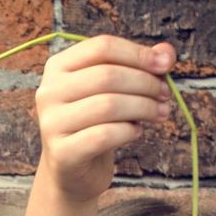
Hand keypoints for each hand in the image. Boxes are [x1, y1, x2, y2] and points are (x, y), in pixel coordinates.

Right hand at [34, 35, 174, 201]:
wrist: (73, 169)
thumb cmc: (96, 122)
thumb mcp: (116, 88)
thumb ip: (140, 65)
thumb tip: (167, 52)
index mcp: (59, 67)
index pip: (102, 47)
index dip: (138, 53)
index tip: (165, 66)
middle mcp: (48, 92)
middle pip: (107, 75)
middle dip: (145, 84)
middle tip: (165, 95)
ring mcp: (51, 123)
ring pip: (108, 105)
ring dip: (144, 107)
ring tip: (160, 113)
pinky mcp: (61, 152)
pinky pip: (105, 135)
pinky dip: (129, 131)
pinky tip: (136, 131)